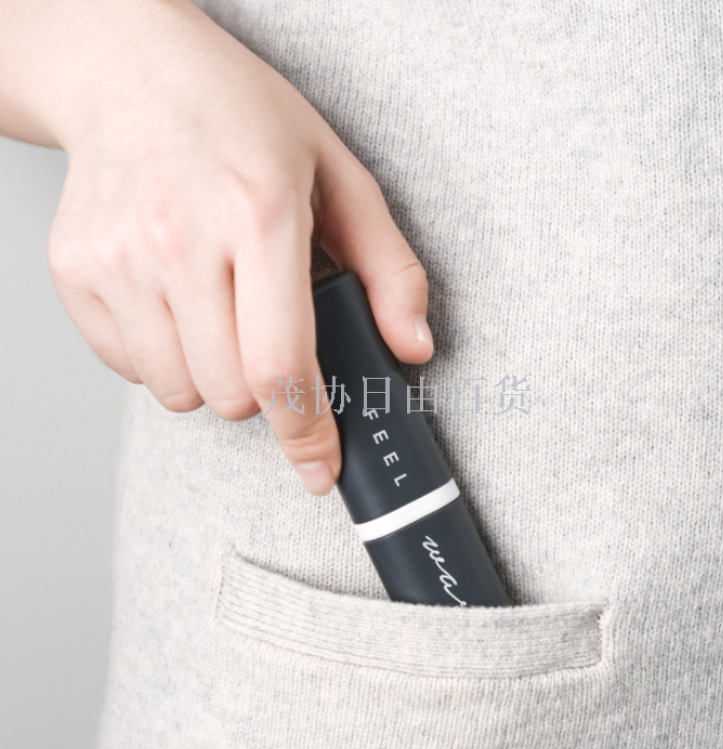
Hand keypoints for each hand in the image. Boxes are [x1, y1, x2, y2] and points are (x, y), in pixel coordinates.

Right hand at [41, 0, 433, 494]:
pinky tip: (177, 301)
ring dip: (212, 375)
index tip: (319, 466)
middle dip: (264, 389)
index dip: (307, 430)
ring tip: (221, 311)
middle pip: (230, 393)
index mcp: (259, 213)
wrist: (134, 75)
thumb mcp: (341, 177)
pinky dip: (164, 355)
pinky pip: (128, 367)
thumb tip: (411, 348)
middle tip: (267, 333)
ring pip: (178, 391)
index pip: (282, 362)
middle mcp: (180, 239)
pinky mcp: (76, 271)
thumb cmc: (244, 121)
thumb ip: (389, 269)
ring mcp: (118, 258)